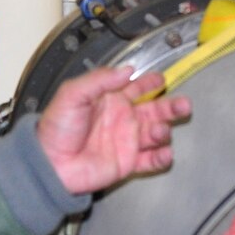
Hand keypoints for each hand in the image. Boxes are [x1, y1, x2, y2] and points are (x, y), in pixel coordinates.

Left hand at [36, 66, 191, 195]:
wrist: (50, 164)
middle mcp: (122, 118)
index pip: (136, 87)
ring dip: (164, 130)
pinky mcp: (127, 163)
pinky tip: (165, 153)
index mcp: (110, 100)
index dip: (150, 83)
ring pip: (156, 133)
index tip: (161, 79)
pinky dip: (161, 158)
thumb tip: (127, 70)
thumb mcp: (72, 94)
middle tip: (184, 105)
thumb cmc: (56, 128)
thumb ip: (100, 80)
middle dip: (171, 107)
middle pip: (155, 109)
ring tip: (160, 131)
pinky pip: (150, 160)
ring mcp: (127, 141)